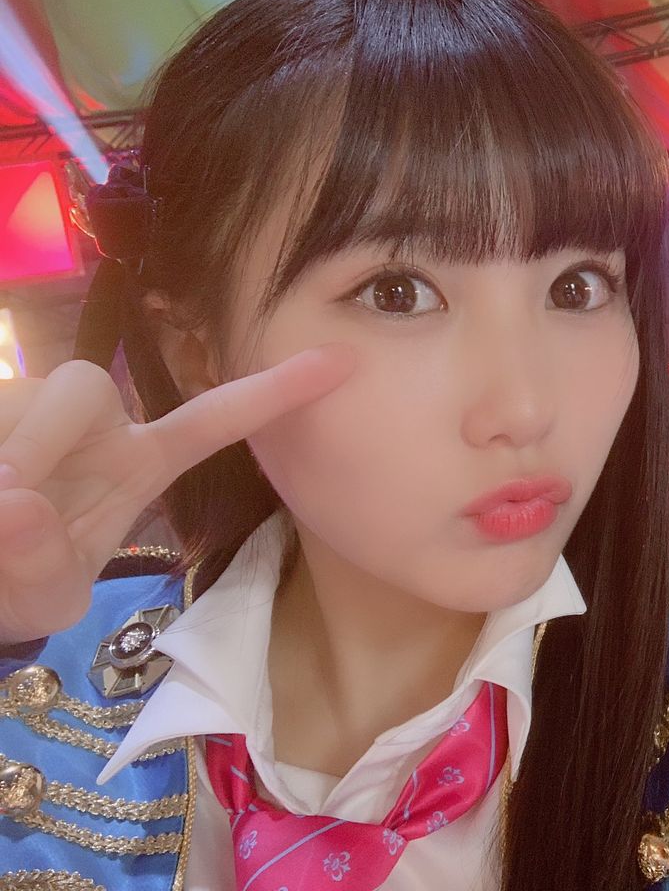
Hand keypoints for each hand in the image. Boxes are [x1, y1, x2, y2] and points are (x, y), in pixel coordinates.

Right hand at [0, 346, 353, 643]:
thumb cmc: (18, 584)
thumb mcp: (44, 598)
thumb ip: (39, 569)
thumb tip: (23, 504)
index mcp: (137, 462)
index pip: (212, 419)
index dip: (272, 393)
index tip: (341, 363)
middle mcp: (92, 425)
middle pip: (85, 384)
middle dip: (42, 439)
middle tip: (10, 499)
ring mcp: (31, 407)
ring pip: (23, 406)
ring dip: (5, 463)